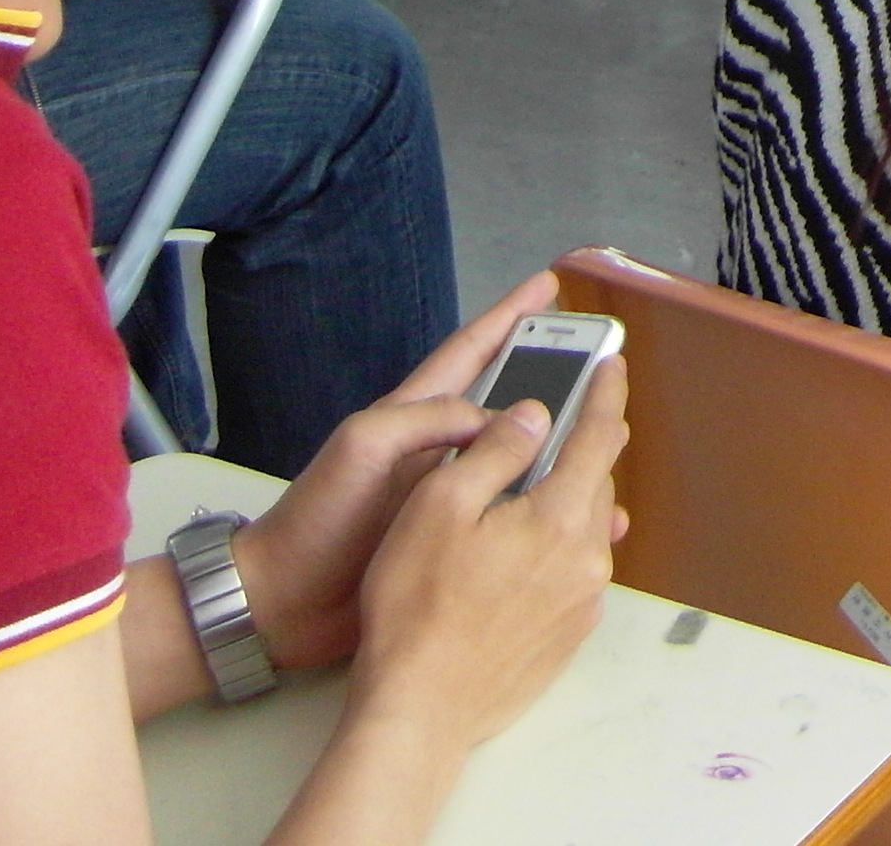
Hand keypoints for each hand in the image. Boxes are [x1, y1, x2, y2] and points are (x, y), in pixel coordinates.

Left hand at [236, 272, 566, 669]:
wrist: (285, 603)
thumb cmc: (318, 518)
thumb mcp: (364, 447)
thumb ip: (427, 419)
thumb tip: (503, 416)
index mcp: (412, 415)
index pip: (470, 352)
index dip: (508, 316)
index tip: (548, 287)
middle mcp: (437, 449)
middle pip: (505, 401)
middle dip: (551, 376)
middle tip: (599, 365)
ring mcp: (446, 496)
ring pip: (516, 458)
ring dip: (558, 445)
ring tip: (606, 439)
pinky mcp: (452, 540)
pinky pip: (510, 512)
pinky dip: (544, 506)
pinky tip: (575, 519)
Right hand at [345, 342, 628, 757]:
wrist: (419, 709)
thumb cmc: (416, 608)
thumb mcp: (438, 506)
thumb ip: (494, 450)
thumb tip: (533, 414)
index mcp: (559, 517)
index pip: (599, 435)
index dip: (604, 392)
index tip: (609, 366)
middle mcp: (586, 558)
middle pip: (596, 482)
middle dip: (579, 449)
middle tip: (551, 430)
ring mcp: (582, 602)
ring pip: (587, 527)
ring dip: (566, 501)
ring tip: (524, 496)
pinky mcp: (569, 635)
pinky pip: (576, 570)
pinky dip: (558, 548)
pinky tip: (516, 556)